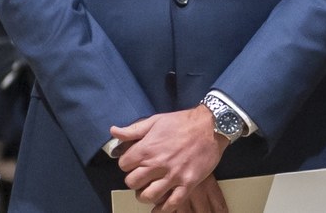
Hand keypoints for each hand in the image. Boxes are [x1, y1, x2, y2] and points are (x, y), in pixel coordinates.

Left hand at [111, 106, 226, 207]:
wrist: (212, 126)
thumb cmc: (183, 122)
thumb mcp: (156, 120)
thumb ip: (133, 130)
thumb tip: (113, 131)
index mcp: (146, 149)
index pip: (123, 165)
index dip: (128, 164)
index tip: (135, 162)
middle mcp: (157, 164)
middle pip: (132, 183)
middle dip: (135, 180)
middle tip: (143, 177)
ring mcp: (173, 175)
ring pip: (148, 196)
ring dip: (145, 195)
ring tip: (149, 190)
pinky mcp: (188, 183)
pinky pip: (172, 203)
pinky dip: (163, 209)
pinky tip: (159, 207)